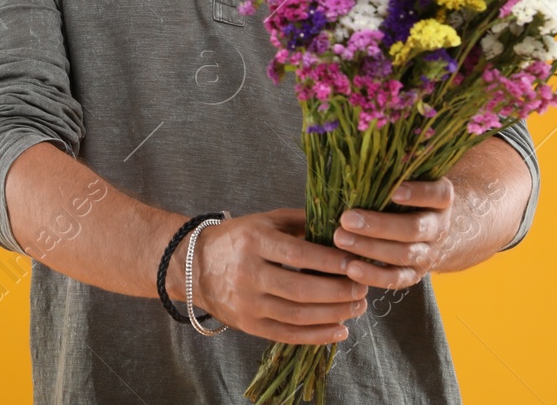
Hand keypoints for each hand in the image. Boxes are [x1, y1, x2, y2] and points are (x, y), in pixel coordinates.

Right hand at [186, 209, 368, 345]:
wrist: (193, 265)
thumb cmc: (236, 239)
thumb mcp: (264, 221)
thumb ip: (300, 221)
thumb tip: (342, 226)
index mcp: (254, 241)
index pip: (299, 254)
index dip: (331, 261)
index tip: (357, 263)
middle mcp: (248, 273)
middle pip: (302, 289)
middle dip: (339, 291)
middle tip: (363, 289)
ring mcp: (247, 303)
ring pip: (298, 315)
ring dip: (333, 314)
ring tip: (357, 308)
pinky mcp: (248, 325)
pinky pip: (287, 335)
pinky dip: (317, 336)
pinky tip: (340, 330)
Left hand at [333, 179, 453, 289]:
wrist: (428, 229)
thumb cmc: (403, 194)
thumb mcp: (406, 177)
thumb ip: (392, 168)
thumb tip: (358, 147)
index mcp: (440, 198)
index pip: (437, 195)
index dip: (419, 193)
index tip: (394, 190)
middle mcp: (439, 227)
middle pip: (414, 229)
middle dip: (379, 225)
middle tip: (346, 218)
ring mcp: (429, 253)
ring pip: (404, 255)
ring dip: (370, 249)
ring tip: (340, 239)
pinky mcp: (415, 274)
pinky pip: (397, 280)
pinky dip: (374, 276)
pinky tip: (351, 269)